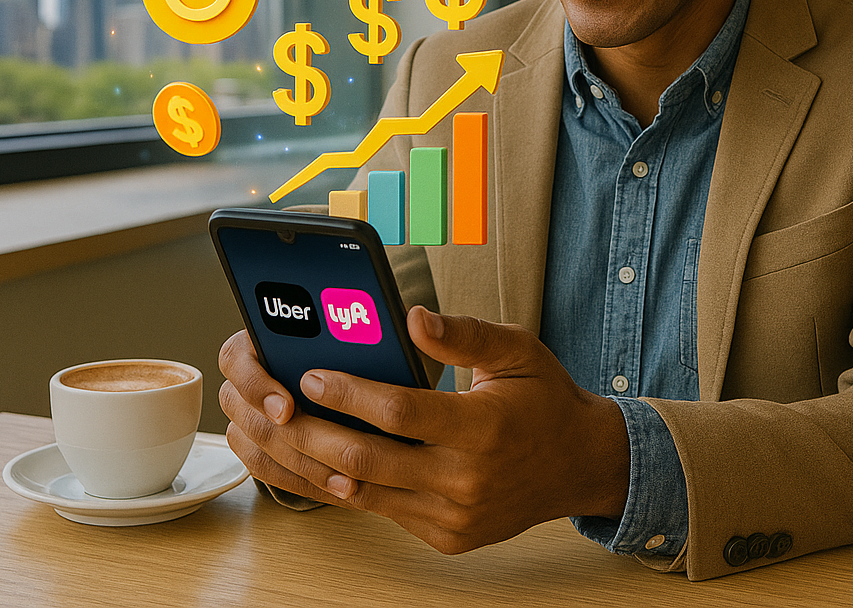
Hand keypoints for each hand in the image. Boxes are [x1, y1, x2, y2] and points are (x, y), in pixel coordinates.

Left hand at [218, 307, 629, 552]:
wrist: (580, 464)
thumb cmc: (546, 400)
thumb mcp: (517, 350)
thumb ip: (463, 334)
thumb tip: (412, 317)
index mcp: (483, 428)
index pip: (399, 413)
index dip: (349, 392)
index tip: (312, 373)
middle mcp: (466, 480)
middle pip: (367, 460)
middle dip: (309, 432)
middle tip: (271, 406)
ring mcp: (453, 517)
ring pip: (364, 493)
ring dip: (312, 463)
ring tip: (276, 435)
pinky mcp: (445, 536)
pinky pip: (381, 512)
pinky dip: (343, 486)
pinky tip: (314, 462)